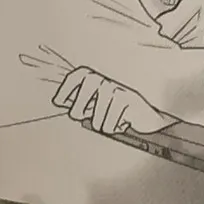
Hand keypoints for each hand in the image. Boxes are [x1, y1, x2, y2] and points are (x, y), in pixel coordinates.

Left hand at [51, 65, 170, 137]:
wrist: (146, 119)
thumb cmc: (116, 112)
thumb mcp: (95, 105)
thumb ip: (79, 102)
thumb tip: (58, 101)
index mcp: (95, 78)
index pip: (78, 75)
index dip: (65, 87)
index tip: (57, 101)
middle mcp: (106, 80)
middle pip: (87, 85)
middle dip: (79, 104)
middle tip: (80, 116)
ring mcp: (118, 89)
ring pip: (97, 113)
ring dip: (100, 124)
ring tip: (109, 122)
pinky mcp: (128, 101)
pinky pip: (109, 123)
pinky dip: (112, 128)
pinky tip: (122, 123)